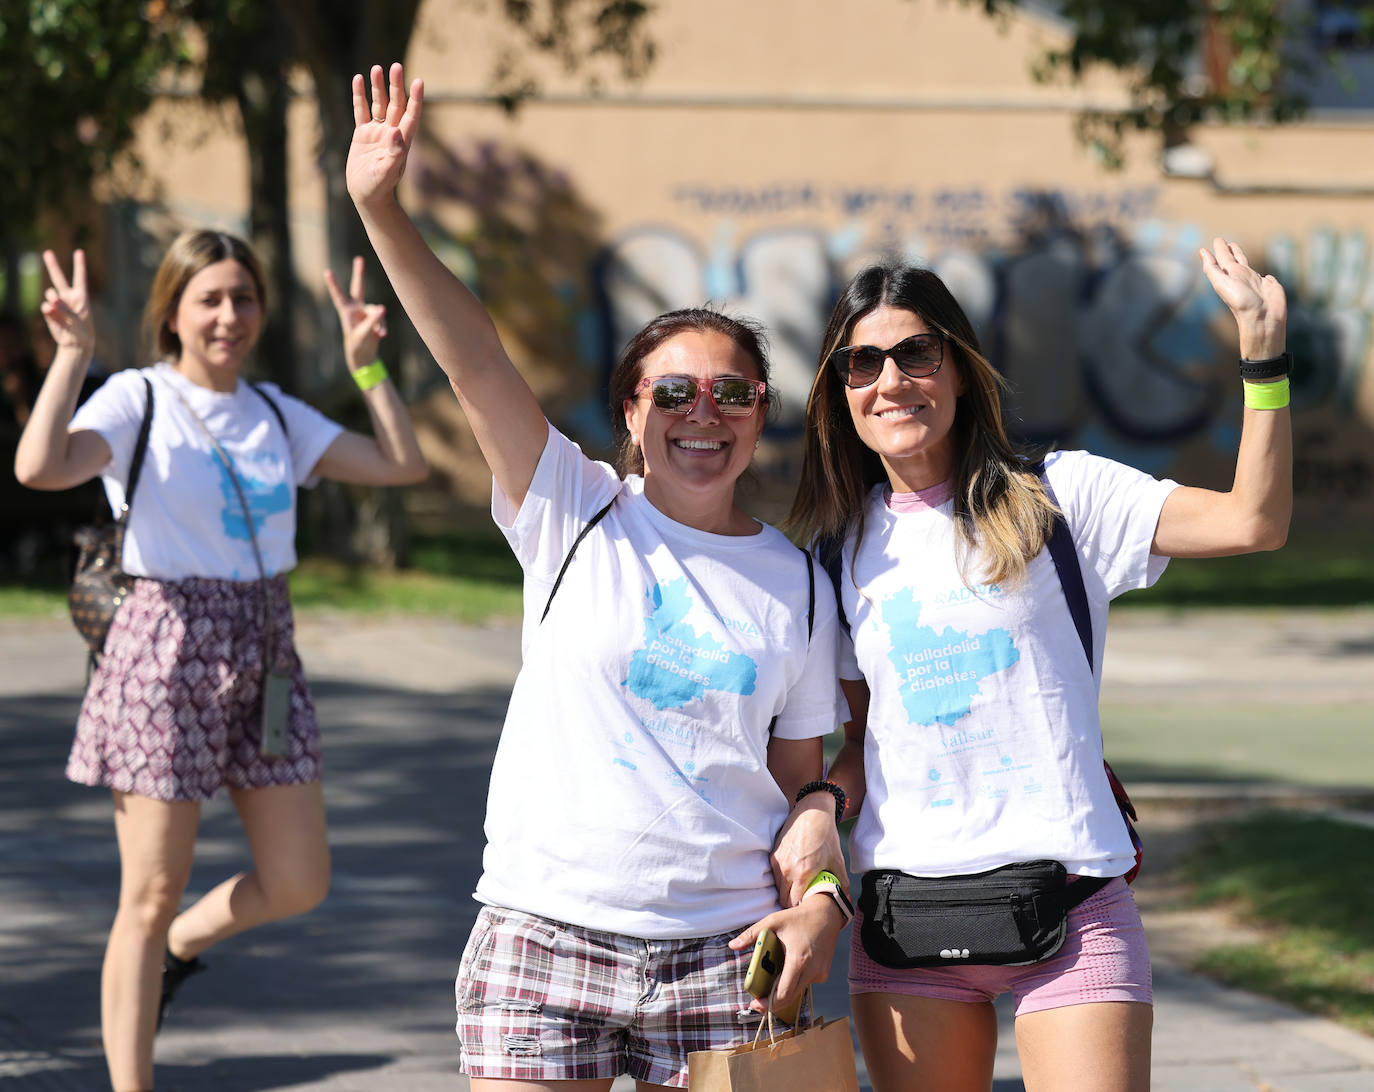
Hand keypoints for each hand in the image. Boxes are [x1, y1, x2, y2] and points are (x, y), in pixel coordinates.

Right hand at [39, 250, 93, 354]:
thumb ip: (64, 309)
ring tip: (57, 305)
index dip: (79, 264)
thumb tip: (49, 302)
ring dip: (53, 298)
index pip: (80, 278)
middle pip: (59, 278)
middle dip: (53, 265)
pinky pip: (45, 307)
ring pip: (50, 293)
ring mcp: (57, 304)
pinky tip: (53, 315)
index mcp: (81, 297)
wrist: (75, 344)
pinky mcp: (48, 312)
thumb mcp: (78, 320)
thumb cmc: (82, 332)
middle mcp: (68, 297)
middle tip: (47, 252)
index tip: (79, 252)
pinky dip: (48, 310)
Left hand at [325, 255, 386, 370]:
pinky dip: (382, 327)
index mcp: (347, 312)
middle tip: (359, 259)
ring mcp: (365, 312)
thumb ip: (372, 321)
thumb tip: (382, 308)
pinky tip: (382, 336)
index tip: (327, 272)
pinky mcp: (375, 318)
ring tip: (380, 334)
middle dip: (359, 274)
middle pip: (358, 288)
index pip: (339, 296)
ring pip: (376, 311)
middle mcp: (355, 309)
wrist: (364, 356)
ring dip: (379, 322)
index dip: (333, 284)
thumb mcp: (364, 334)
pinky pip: (382, 318)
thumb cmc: (358, 345)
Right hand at [347, 62, 423, 211]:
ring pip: (379, 104)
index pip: (411, 116)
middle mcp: (391, 133)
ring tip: (376, 68)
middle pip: (396, 104)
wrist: (366, 196)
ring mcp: (377, 132)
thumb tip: (396, 132)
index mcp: (401, 142)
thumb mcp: (386, 172)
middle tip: (396, 66)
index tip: (419, 82)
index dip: (415, 99)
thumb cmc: (378, 188)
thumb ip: (394, 154)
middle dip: (396, 86)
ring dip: (378, 87)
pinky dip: (360, 96)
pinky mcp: (363, 134)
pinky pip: (362, 111)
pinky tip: (358, 79)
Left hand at [731, 899, 844, 1015]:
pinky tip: (788, 970)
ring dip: (783, 990)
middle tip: (757, 1002)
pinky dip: (794, 981)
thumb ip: (752, 934)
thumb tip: (732, 945)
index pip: (784, 992)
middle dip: (772, 1002)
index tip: (755, 1004)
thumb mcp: (773, 921)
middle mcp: (812, 970)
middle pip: (790, 997)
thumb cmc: (799, 917)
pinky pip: (805, 983)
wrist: (827, 914)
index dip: (769, 1003)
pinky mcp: (823, 974)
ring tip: (770, 984)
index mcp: (799, 959)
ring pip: (798, 991)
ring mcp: (820, 974)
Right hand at [772, 794, 847, 906]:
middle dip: (792, 903)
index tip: (808, 907)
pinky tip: (794, 875)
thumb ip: (842, 885)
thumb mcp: (838, 861)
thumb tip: (846, 902)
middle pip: (783, 899)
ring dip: (786, 891)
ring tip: (799, 888)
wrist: (813, 812)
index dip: (800, 908)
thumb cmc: (826, 836)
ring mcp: (778, 862)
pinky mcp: (773, 855)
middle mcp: (787, 870)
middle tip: (804, 901)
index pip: (794, 904)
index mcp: (803, 874)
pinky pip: (775, 875)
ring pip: (778, 887)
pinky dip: (782, 879)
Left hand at [1199, 237, 1286, 358]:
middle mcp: (1241, 277)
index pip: (1223, 259)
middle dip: (1227, 250)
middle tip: (1222, 240)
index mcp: (1229, 276)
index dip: (1219, 250)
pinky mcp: (1270, 286)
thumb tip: (1202, 251)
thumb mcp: (1222, 284)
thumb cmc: (1241, 302)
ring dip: (1241, 257)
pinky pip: (1266, 278)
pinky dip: (1264, 275)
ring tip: (1236, 248)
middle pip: (1232, 259)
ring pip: (1247, 265)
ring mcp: (1256, 281)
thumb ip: (1212, 269)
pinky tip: (1263, 276)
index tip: (1216, 241)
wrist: (1263, 317)